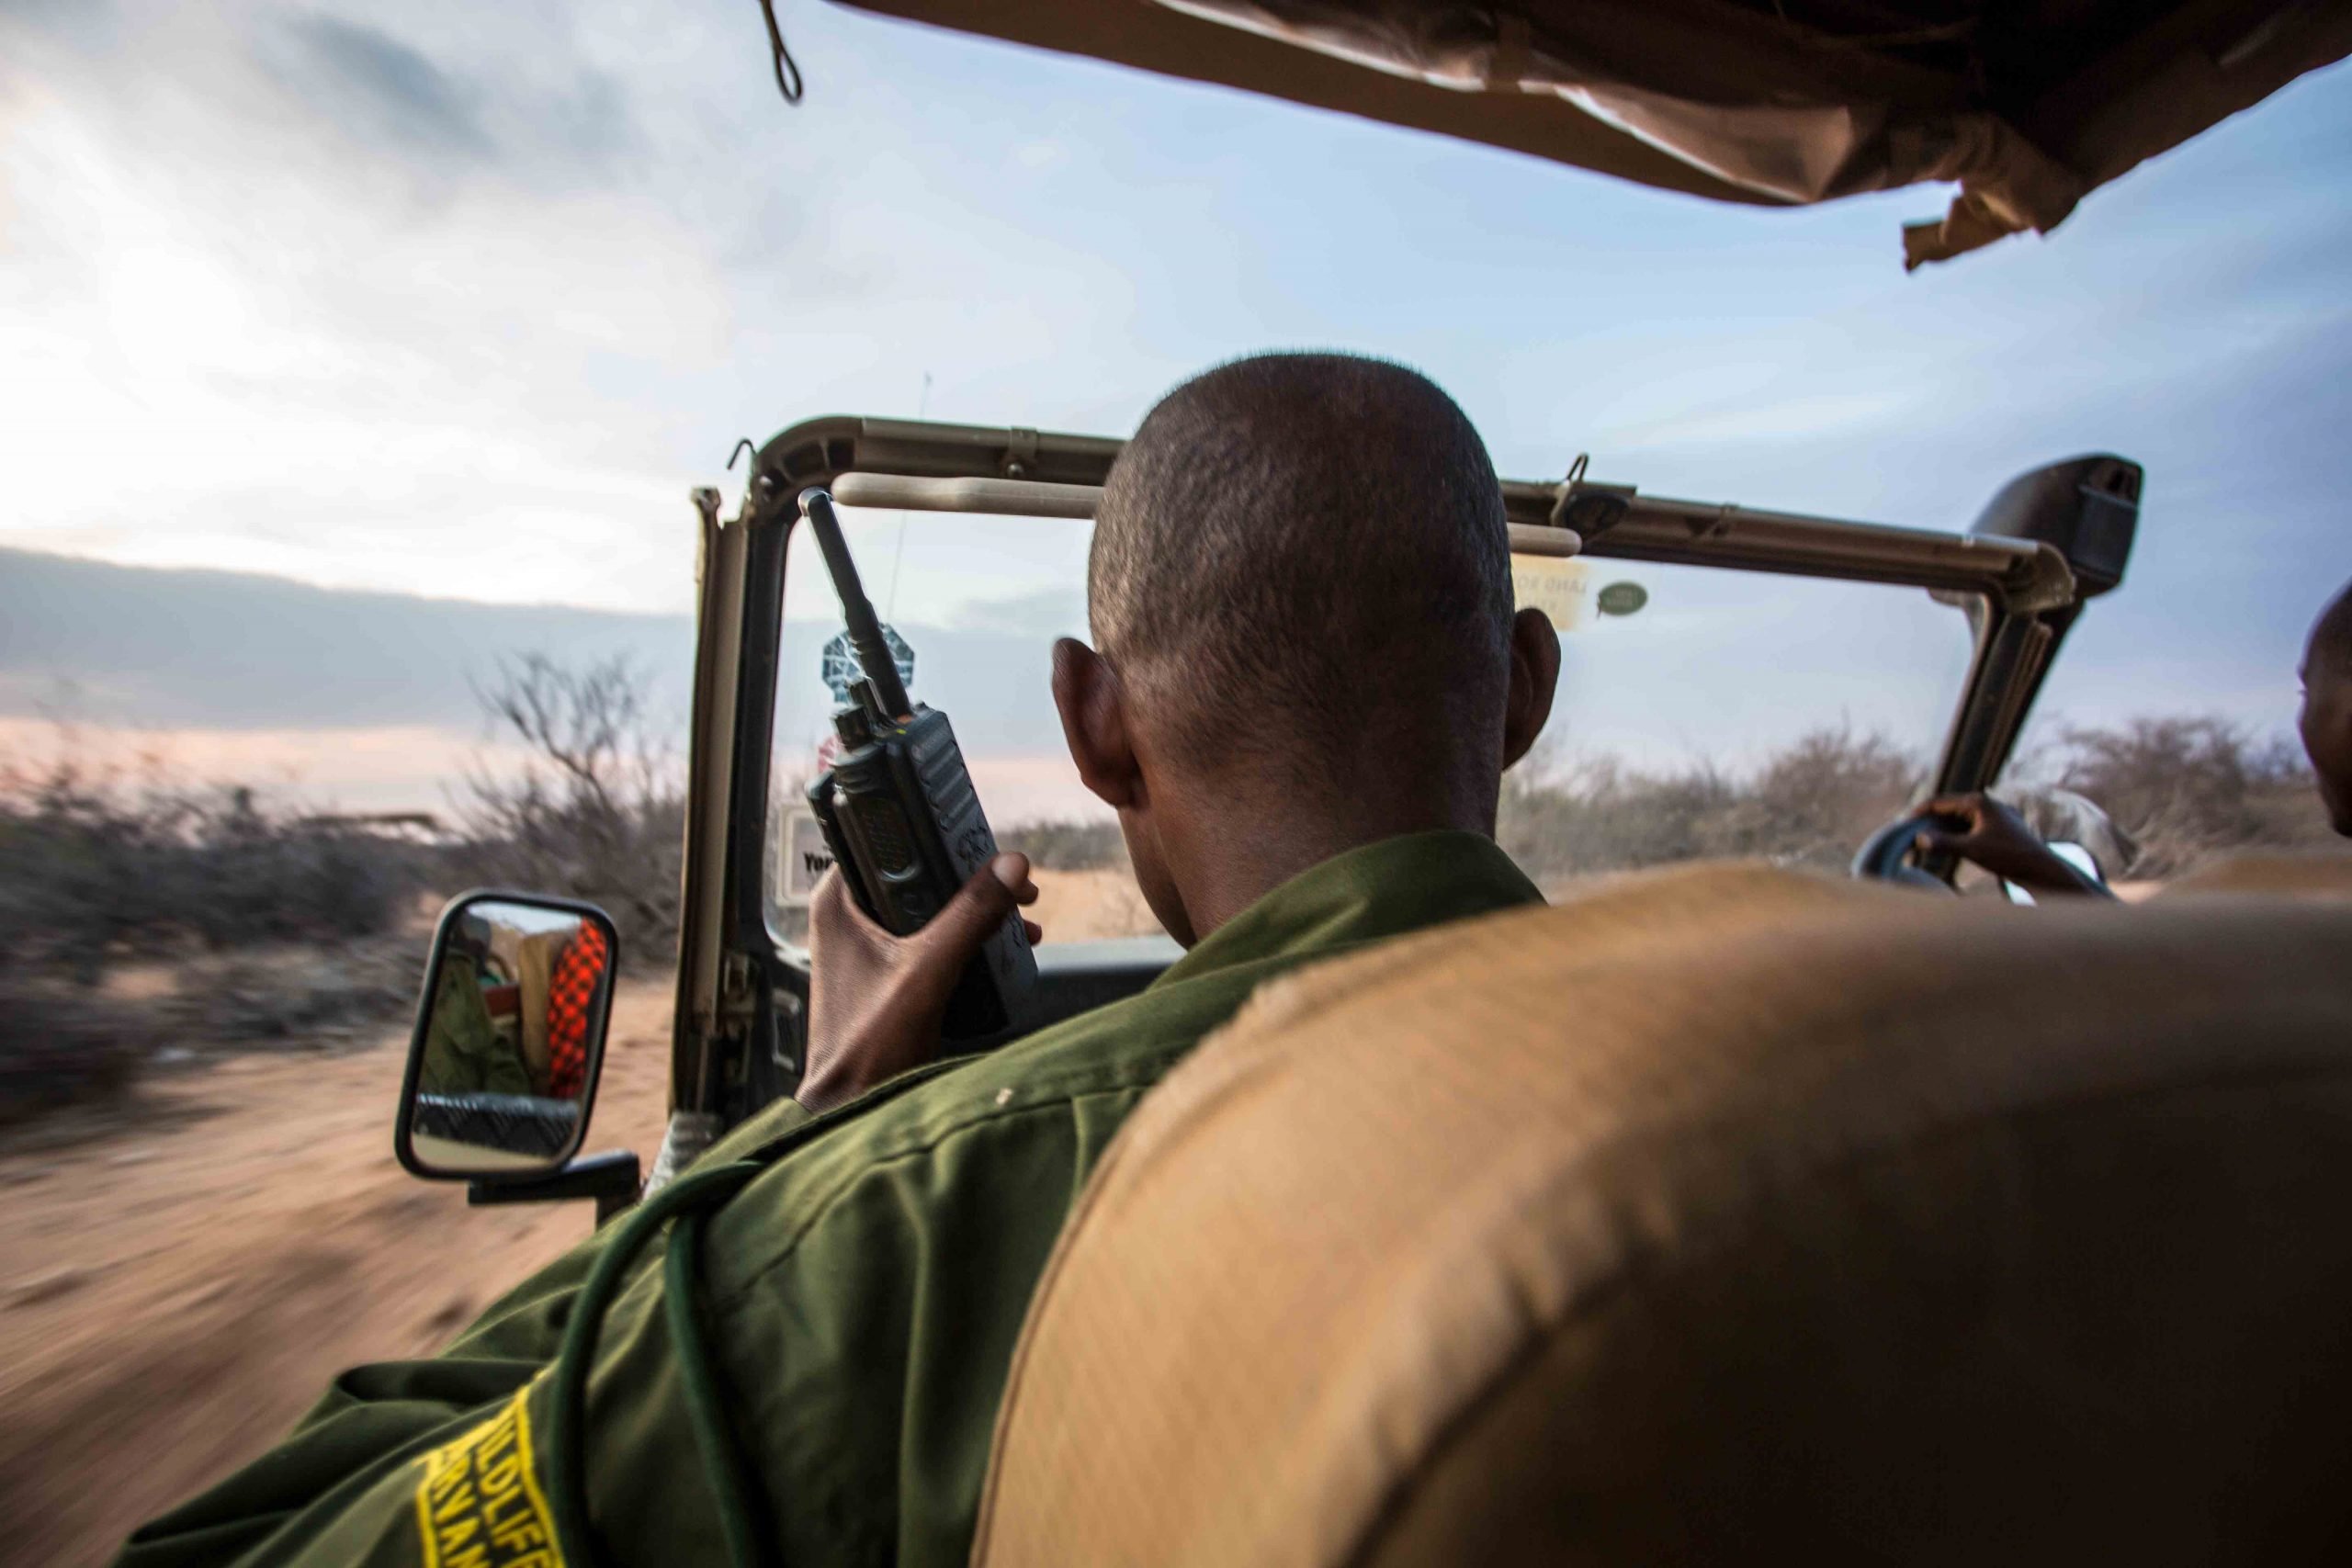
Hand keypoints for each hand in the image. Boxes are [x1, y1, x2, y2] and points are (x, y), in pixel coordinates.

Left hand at [798, 853, 1041, 1113]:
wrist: (853, 1106)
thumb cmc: (868, 1043)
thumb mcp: (928, 971)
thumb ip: (969, 917)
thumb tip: (1011, 866)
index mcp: (838, 902)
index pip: (885, 840)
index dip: (936, 837)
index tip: (981, 842)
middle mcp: (847, 917)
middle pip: (917, 875)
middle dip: (970, 880)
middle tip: (1012, 885)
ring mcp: (864, 946)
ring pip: (928, 907)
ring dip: (974, 912)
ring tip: (1019, 917)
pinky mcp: (883, 973)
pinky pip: (929, 938)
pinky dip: (964, 938)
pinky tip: (1002, 948)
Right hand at [1913, 793, 2097, 895]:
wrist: (2040, 869)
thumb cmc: (2008, 856)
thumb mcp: (1971, 850)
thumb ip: (1944, 843)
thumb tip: (1919, 839)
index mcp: (1979, 803)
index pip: (1941, 802)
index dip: (1921, 812)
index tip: (1905, 822)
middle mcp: (1988, 805)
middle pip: (1951, 809)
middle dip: (1932, 821)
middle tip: (1913, 832)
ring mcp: (1997, 816)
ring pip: (1962, 819)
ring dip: (1945, 829)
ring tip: (1929, 841)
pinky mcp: (2001, 829)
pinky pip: (1972, 827)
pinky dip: (1958, 835)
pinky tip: (1951, 846)